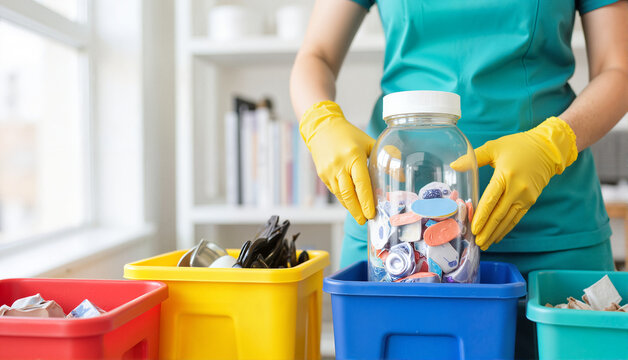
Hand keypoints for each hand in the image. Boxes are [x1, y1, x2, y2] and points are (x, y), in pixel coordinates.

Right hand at [300, 101, 375, 224]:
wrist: (321, 128)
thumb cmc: (348, 134)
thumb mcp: (368, 143)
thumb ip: (384, 158)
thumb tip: (400, 176)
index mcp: (353, 156)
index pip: (361, 183)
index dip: (366, 201)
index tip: (371, 213)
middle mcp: (339, 165)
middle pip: (349, 194)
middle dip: (357, 211)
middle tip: (366, 221)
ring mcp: (329, 171)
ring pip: (341, 196)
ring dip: (351, 207)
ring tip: (360, 216)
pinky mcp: (322, 175)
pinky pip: (335, 191)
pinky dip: (344, 199)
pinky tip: (351, 204)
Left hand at [450, 117, 577, 249]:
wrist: (547, 149)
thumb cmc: (517, 146)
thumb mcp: (494, 147)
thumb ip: (473, 157)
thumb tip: (454, 165)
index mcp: (506, 176)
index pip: (490, 200)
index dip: (481, 216)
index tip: (473, 228)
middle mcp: (517, 189)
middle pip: (499, 214)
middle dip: (487, 230)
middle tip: (476, 243)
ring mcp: (526, 197)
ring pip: (508, 219)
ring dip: (496, 233)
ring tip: (484, 244)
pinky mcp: (531, 201)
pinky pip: (516, 218)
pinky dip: (506, 228)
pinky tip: (498, 236)